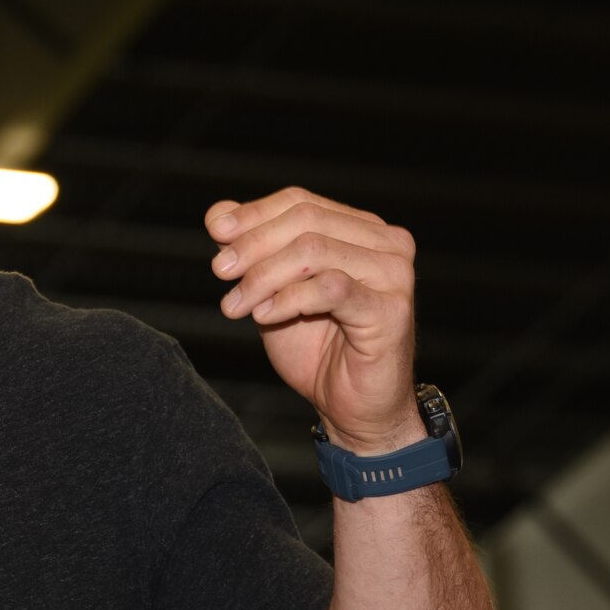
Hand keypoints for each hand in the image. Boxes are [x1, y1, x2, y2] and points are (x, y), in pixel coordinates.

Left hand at [207, 187, 420, 453]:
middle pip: (305, 221)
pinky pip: (330, 289)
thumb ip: (251, 252)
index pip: (300, 202)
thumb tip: (218, 213)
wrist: (352, 407)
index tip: (216, 232)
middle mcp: (385, 243)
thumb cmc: (316, 348)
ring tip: (236, 305)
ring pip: (313, 251)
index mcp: (360, 229)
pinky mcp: (391, 309)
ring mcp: (393, 274)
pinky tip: (263, 317)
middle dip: (253, 245)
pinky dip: (288, 299)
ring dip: (263, 277)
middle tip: (219, 271)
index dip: (253, 214)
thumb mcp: (272, 291)